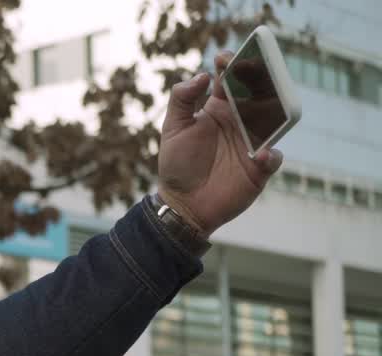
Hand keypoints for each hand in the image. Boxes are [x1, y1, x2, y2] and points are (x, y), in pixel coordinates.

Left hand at [156, 50, 284, 237]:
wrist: (183, 203)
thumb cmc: (177, 164)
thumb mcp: (172, 129)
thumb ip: (181, 100)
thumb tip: (203, 75)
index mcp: (219, 110)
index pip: (231, 81)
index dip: (232, 65)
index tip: (226, 57)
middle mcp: (240, 122)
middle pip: (259, 94)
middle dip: (262, 78)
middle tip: (258, 67)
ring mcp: (253, 144)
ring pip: (274, 121)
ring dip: (277, 111)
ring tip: (274, 102)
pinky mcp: (259, 169)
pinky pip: (273, 158)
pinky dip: (271, 156)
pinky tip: (260, 155)